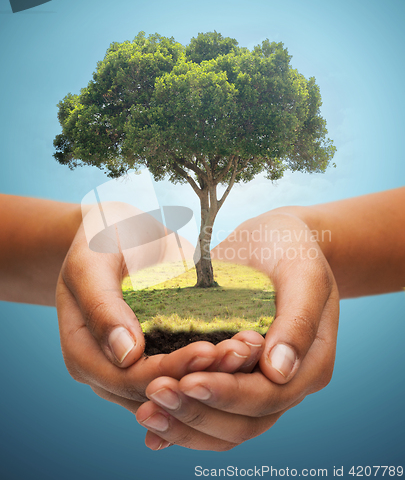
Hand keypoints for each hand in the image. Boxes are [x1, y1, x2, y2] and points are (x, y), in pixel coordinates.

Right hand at [56, 202, 263, 424]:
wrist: (118, 232)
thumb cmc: (100, 239)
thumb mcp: (91, 263)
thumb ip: (102, 306)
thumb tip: (126, 355)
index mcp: (82, 352)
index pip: (127, 378)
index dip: (169, 370)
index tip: (207, 349)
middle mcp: (108, 369)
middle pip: (157, 390)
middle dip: (201, 375)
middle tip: (242, 352)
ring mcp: (136, 365)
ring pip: (176, 387)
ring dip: (216, 374)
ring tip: (249, 350)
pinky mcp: (160, 352)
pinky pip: (187, 369)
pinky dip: (214, 364)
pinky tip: (243, 348)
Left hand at [135, 209, 338, 449]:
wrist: (275, 243)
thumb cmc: (291, 250)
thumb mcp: (303, 273)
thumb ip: (298, 320)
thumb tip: (278, 372)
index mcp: (310, 365)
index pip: (268, 396)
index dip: (228, 394)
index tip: (188, 380)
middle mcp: (284, 384)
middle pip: (242, 422)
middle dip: (197, 411)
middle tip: (154, 392)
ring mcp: (257, 383)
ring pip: (223, 427)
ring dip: (184, 424)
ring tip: (145, 411)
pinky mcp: (232, 376)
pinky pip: (210, 411)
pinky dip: (183, 425)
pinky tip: (153, 431)